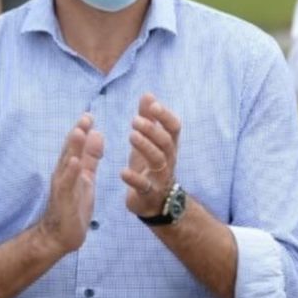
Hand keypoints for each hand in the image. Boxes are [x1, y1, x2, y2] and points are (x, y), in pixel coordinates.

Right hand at [38, 114, 103, 254]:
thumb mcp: (86, 177)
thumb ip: (91, 157)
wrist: (59, 236)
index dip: (82, 131)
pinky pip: (67, 185)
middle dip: (77, 134)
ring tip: (79, 132)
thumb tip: (96, 133)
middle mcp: (63, 175)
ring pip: (67, 164)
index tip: (90, 115)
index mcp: (71, 169)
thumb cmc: (73, 205)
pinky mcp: (64, 201)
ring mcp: (62, 187)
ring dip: (72, 148)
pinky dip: (71, 172)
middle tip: (86, 117)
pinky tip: (76, 162)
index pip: (76, 147)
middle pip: (70, 151)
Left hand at [121, 94, 181, 218]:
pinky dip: (134, 178)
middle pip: (166, 142)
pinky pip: (144, 186)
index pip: (174, 128)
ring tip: (131, 136)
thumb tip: (148, 94)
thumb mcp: (149, 142)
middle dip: (152, 130)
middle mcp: (168, 160)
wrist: (156, 203)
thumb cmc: (151, 167)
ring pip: (158, 160)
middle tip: (134, 120)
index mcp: (169, 147)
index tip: (153, 105)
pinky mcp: (149, 193)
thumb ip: (148, 119)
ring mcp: (160, 177)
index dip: (165, 116)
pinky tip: (123, 172)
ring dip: (146, 147)